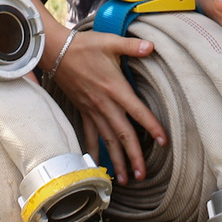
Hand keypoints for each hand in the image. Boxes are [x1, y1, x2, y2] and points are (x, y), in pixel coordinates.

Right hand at [53, 31, 165, 184]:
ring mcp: (93, 111)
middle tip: (143, 175)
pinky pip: (90, 136)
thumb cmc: (85, 46)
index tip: (164, 141)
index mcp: (115, 89)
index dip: (152, 127)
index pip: (138, 112)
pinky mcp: (83, 112)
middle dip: (134, 156)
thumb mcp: (111, 42)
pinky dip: (94, 151)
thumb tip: (151, 46)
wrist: (58, 52)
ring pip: (107, 140)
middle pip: (123, 134)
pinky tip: (97, 166)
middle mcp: (105, 105)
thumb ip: (132, 46)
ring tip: (126, 179)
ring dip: (116, 160)